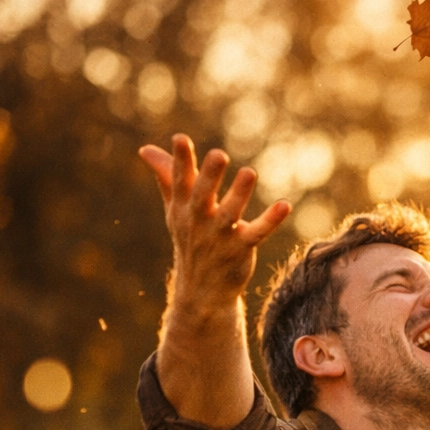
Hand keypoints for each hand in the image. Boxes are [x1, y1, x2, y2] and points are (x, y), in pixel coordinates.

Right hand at [139, 134, 289, 314]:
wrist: (202, 291)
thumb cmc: (190, 241)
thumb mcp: (176, 211)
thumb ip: (166, 178)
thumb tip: (145, 149)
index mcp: (183, 209)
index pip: (180, 182)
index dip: (180, 161)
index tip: (180, 138)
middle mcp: (199, 222)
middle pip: (203, 196)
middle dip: (209, 176)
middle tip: (219, 154)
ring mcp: (220, 237)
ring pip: (230, 213)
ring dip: (239, 194)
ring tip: (250, 172)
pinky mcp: (241, 250)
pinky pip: (257, 233)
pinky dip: (271, 220)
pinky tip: (284, 205)